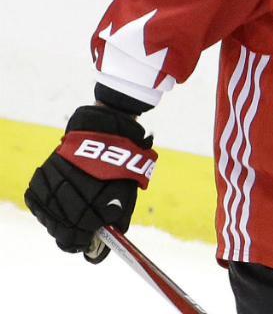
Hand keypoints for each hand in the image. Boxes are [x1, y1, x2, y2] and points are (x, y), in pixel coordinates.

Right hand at [25, 105, 157, 262]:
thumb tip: (101, 246)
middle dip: (74, 237)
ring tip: (72, 230)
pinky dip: (49, 214)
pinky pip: (39, 207)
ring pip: (50, 220)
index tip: (90, 248)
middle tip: (82, 243)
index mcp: (90, 192)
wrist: (102, 132)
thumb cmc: (118, 167)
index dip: (86, 242)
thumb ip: (116, 218)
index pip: (83, 228)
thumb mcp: (126, 192)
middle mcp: (64, 188)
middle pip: (64, 227)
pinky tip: (59, 215)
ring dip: (61, 227)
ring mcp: (48, 184)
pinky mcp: (37, 181)